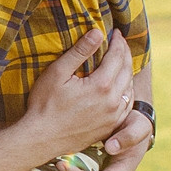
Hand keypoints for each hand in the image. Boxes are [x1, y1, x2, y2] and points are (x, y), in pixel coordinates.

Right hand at [20, 30, 134, 162]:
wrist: (41, 139)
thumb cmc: (44, 105)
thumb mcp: (57, 73)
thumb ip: (79, 52)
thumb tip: (97, 33)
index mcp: (101, 85)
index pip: (117, 56)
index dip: (118, 42)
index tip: (115, 32)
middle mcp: (113, 101)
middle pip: (127, 70)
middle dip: (125, 53)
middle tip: (121, 42)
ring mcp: (113, 116)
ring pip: (129, 88)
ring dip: (128, 71)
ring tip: (121, 60)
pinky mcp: (110, 127)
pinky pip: (127, 105)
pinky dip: (127, 91)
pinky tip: (121, 86)